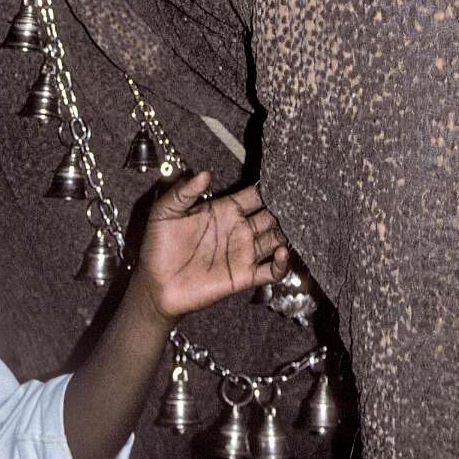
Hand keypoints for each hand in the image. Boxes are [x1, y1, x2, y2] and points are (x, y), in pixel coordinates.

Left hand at [135, 172, 289, 323]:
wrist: (155, 285)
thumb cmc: (157, 247)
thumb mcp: (164, 213)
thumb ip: (183, 192)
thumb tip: (204, 173)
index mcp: (224, 210)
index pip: (254, 195)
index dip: (269, 188)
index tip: (284, 179)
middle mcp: (239, 230)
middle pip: (271, 216)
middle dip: (285, 209)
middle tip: (303, 201)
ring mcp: (243, 253)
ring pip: (276, 240)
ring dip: (289, 234)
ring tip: (301, 225)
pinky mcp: (244, 276)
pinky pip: (271, 271)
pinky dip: (282, 263)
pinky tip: (282, 252)